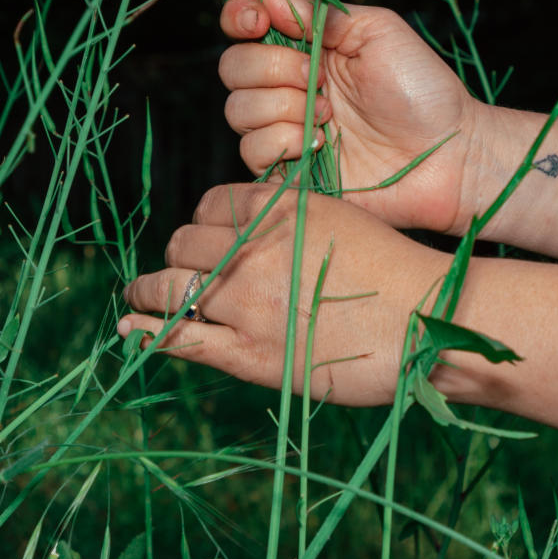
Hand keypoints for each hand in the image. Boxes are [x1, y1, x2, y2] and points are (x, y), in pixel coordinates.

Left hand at [118, 184, 449, 403]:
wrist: (426, 323)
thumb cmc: (395, 273)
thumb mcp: (339, 219)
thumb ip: (291, 218)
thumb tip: (253, 223)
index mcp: (277, 210)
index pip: (211, 204)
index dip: (204, 220)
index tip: (208, 236)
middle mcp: (251, 250)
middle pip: (185, 243)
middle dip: (181, 255)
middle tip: (182, 271)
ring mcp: (245, 303)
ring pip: (170, 286)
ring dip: (149, 290)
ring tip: (138, 296)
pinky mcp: (248, 354)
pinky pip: (179, 338)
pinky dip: (147, 331)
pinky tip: (131, 329)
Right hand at [218, 0, 480, 233]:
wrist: (446, 155)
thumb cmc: (422, 90)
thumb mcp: (375, 32)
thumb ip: (318, 12)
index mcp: (306, 46)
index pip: (245, 25)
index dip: (240, 17)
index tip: (258, 20)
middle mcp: (288, 85)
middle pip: (232, 67)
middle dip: (273, 68)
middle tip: (320, 78)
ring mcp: (285, 129)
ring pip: (238, 110)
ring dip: (284, 107)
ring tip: (330, 115)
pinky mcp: (287, 170)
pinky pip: (253, 151)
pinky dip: (284, 142)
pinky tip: (322, 145)